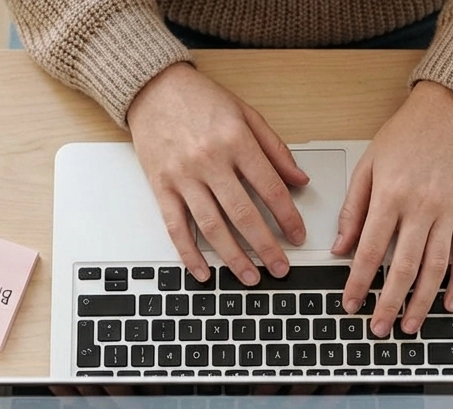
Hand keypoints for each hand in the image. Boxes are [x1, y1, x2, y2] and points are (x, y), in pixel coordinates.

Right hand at [127, 63, 308, 284]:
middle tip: (280, 269)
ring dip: (233, 258)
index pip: (269, 188)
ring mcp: (183, 176)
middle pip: (243, 214)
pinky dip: (189, 255)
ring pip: (212, 226)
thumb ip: (275, 149)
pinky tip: (204, 273)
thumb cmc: (200, 100)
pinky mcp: (161, 187)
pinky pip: (176, 228)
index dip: (287, 217)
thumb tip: (300, 180)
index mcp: (236, 141)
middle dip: (265, 247)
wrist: (152, 87)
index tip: (297, 236)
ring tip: (250, 278)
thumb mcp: (245, 114)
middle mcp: (210, 160)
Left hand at [333, 81, 452, 336]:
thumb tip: (340, 248)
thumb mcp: (368, 166)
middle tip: (379, 328)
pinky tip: (450, 303)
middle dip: (389, 302)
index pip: (371, 250)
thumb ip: (353, 210)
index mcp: (391, 195)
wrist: (450, 109)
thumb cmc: (406, 135)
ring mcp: (448, 211)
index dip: (358, 282)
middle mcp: (421, 206)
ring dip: (422, 301)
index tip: (350, 304)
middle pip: (404, 266)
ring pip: (435, 267)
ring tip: (409, 326)